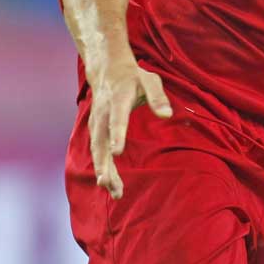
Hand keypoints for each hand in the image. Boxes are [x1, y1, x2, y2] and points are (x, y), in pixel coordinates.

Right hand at [87, 58, 171, 199]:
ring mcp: (96, 124)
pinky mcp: (95, 131)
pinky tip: (109, 183)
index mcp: (118, 100)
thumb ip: (158, 97)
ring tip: (113, 190)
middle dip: (104, 163)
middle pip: (101, 141)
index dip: (117, 135)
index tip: (117, 152)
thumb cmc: (134, 78)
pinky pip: (97, 151)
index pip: (117, 119)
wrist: (108, 72)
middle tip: (108, 184)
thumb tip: (167, 115)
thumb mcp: (150, 80)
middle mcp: (102, 115)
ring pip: (97, 150)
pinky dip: (102, 167)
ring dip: (103, 170)